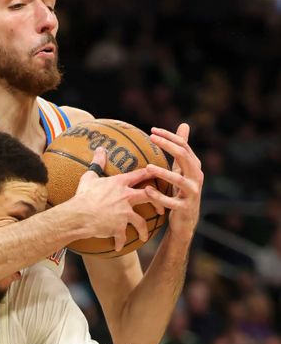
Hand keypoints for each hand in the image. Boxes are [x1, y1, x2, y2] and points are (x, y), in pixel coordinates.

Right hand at [72, 148, 160, 251]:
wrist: (79, 214)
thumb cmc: (83, 195)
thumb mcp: (89, 177)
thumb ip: (98, 163)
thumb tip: (100, 149)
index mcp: (119, 183)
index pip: (141, 175)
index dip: (152, 172)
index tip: (161, 173)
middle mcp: (126, 197)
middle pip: (149, 197)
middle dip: (159, 202)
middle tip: (161, 209)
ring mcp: (124, 213)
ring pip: (141, 222)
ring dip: (143, 231)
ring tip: (144, 236)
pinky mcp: (119, 227)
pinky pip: (123, 237)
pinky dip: (121, 243)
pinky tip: (119, 247)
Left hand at [145, 123, 202, 241]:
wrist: (186, 220)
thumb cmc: (181, 190)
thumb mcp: (182, 168)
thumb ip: (182, 148)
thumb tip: (184, 124)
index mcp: (194, 166)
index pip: (183, 146)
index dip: (169, 137)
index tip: (152, 131)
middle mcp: (196, 177)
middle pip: (184, 156)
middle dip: (168, 145)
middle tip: (151, 138)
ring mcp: (192, 193)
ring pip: (179, 180)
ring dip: (163, 173)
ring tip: (147, 167)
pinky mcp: (185, 208)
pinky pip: (172, 202)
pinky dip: (159, 196)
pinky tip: (147, 190)